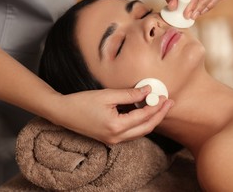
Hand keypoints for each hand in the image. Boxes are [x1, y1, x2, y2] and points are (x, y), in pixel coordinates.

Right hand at [49, 85, 172, 144]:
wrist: (63, 113)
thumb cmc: (82, 102)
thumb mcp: (107, 95)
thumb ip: (129, 94)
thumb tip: (147, 91)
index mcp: (116, 126)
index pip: (144, 117)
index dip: (156, 106)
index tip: (164, 96)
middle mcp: (116, 137)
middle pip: (146, 128)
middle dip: (159, 115)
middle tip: (169, 103)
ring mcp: (113, 140)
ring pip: (140, 132)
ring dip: (151, 119)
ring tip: (159, 106)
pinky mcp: (111, 138)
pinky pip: (131, 132)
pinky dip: (141, 122)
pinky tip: (144, 111)